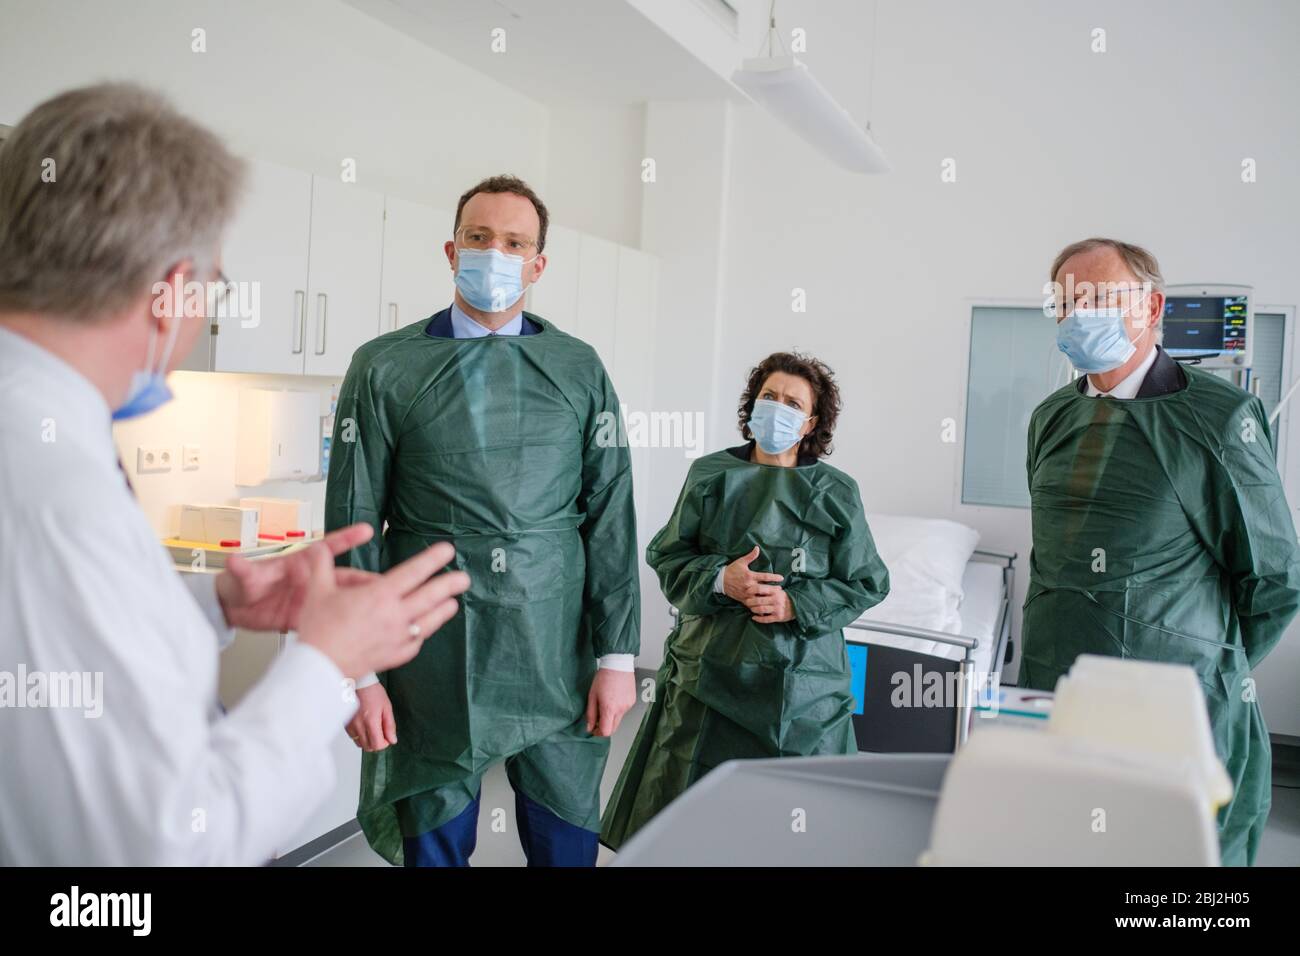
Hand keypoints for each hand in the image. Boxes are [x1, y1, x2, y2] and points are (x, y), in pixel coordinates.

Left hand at [215, 523, 376, 632]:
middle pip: (345, 578)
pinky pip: (333, 619)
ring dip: (362, 603)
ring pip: (344, 600)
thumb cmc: (240, 585)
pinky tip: (362, 629)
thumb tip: (233, 560)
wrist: (233, 610)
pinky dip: (348, 623)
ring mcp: (313, 599)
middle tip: (388, 584)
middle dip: (366, 581)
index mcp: (299, 563)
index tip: (366, 530)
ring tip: (384, 608)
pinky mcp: (310, 616)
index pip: (327, 548)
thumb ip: (243, 569)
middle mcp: (311, 580)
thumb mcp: (243, 577)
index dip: (347, 538)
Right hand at [296, 539, 469, 679]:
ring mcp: (398, 637)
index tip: (447, 550)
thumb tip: (319, 547)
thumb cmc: (317, 630)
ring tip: (454, 602)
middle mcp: (394, 615)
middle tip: (465, 578)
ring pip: (429, 621)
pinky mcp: (395, 656)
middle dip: (450, 584)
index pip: (414, 572)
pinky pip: (417, 641)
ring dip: (444, 610)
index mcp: (379, 595)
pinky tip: (425, 628)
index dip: (433, 559)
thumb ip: (321, 564)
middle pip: (431, 596)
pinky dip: (424, 632)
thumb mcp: (317, 591)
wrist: (318, 668)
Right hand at [347, 683, 396, 751]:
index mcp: (370, 721)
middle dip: (377, 743)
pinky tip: (364, 726)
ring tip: (372, 729)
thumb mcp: (387, 708)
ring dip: (368, 740)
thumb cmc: (373, 693)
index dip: (384, 743)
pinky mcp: (346, 725)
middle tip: (381, 733)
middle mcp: (358, 726)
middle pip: (368, 747)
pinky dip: (360, 735)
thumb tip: (392, 739)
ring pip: (360, 744)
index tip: (387, 737)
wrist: (359, 684)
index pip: (377, 745)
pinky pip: (353, 737)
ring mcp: (350, 726)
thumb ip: (390, 726)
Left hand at [585, 668, 635, 737]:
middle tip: (598, 719)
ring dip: (611, 717)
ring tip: (606, 703)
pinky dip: (618, 709)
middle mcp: (621, 709)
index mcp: (609, 709)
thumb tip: (589, 727)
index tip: (594, 729)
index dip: (599, 733)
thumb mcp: (592, 696)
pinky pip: (624, 711)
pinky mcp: (632, 701)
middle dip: (605, 727)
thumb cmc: (603, 678)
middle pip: (613, 728)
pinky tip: (614, 698)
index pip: (606, 731)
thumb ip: (591, 714)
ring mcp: (628, 706)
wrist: (618, 664)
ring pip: (619, 719)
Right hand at [722, 546, 783, 602]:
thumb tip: (757, 548)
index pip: (765, 576)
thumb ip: (750, 556)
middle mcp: (749, 585)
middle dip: (773, 589)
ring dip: (767, 598)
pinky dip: (758, 607)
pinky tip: (765, 609)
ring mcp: (746, 593)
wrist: (720, 580)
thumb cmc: (732, 570)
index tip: (781, 578)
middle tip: (780, 589)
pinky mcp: (743, 599)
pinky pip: (752, 605)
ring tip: (774, 599)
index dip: (774, 577)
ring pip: (758, 598)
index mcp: (749, 575)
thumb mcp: (740, 562)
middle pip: (764, 588)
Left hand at [745, 585, 794, 623]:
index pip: (760, 588)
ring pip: (761, 609)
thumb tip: (754, 584)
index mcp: (775, 591)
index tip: (747, 591)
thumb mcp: (777, 590)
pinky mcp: (778, 617)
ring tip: (751, 609)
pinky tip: (754, 617)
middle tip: (746, 602)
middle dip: (750, 601)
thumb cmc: (783, 598)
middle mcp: (776, 600)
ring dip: (753, 609)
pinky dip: (758, 619)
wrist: (796, 607)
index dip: (752, 590)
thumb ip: (768, 588)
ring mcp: (777, 609)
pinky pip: (765, 619)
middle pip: (758, 600)